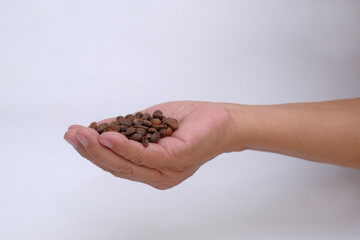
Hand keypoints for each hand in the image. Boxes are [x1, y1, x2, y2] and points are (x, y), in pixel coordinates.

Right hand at [64, 101, 237, 188]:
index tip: (73, 135)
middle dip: (90, 150)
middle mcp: (156, 174)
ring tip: (81, 133)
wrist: (223, 121)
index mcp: (150, 168)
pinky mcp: (176, 160)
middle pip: (116, 166)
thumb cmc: (188, 123)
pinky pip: (144, 155)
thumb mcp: (150, 123)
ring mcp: (166, 170)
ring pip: (126, 163)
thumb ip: (127, 129)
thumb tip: (100, 127)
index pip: (115, 163)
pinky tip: (107, 135)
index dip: (92, 151)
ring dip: (100, 148)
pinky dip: (124, 146)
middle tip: (70, 134)